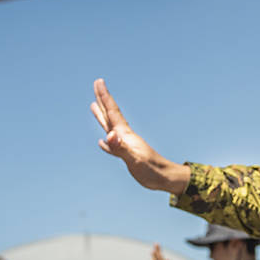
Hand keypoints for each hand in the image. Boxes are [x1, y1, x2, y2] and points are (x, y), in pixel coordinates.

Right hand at [90, 79, 191, 193]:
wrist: (166, 178)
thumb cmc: (152, 169)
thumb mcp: (135, 159)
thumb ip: (121, 148)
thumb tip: (109, 136)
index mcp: (125, 135)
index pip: (112, 112)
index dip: (104, 97)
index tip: (98, 82)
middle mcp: (125, 137)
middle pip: (111, 115)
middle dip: (103, 100)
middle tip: (97, 85)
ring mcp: (126, 145)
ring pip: (110, 127)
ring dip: (102, 116)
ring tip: (93, 106)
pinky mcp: (128, 156)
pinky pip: (112, 145)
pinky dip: (106, 142)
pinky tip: (102, 142)